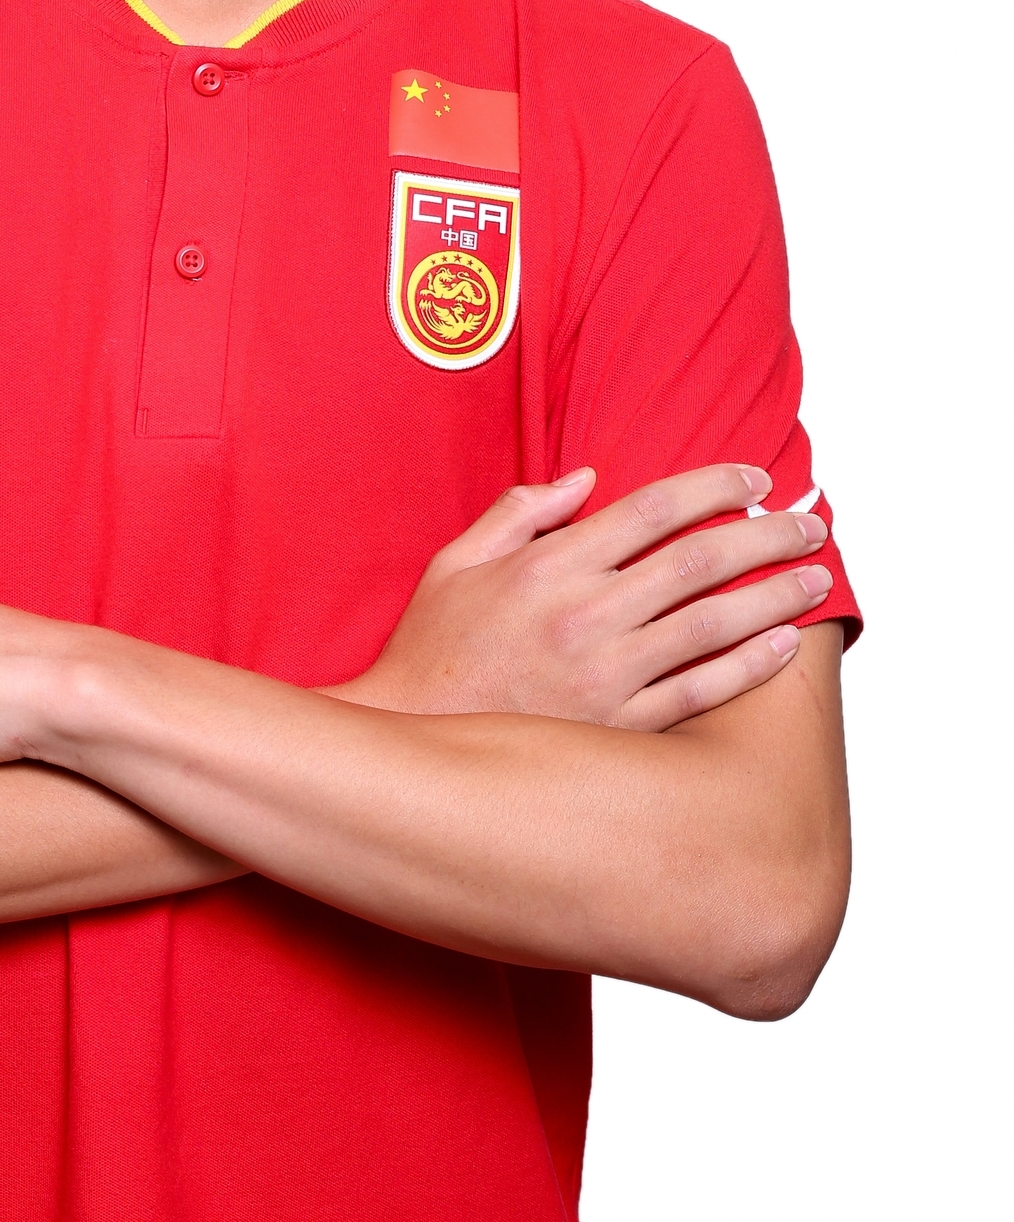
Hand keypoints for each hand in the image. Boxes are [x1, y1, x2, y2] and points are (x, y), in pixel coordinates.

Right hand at [331, 463, 831, 729]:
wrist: (407, 741)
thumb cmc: (431, 650)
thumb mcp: (456, 562)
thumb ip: (519, 512)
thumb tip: (586, 480)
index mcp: (548, 564)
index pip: (652, 508)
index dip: (714, 487)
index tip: (756, 480)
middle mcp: (584, 613)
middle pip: (698, 560)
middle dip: (767, 535)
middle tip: (810, 522)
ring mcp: (603, 674)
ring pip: (712, 624)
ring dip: (774, 596)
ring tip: (815, 578)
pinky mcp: (616, 727)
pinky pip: (699, 691)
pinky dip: (748, 666)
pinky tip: (782, 645)